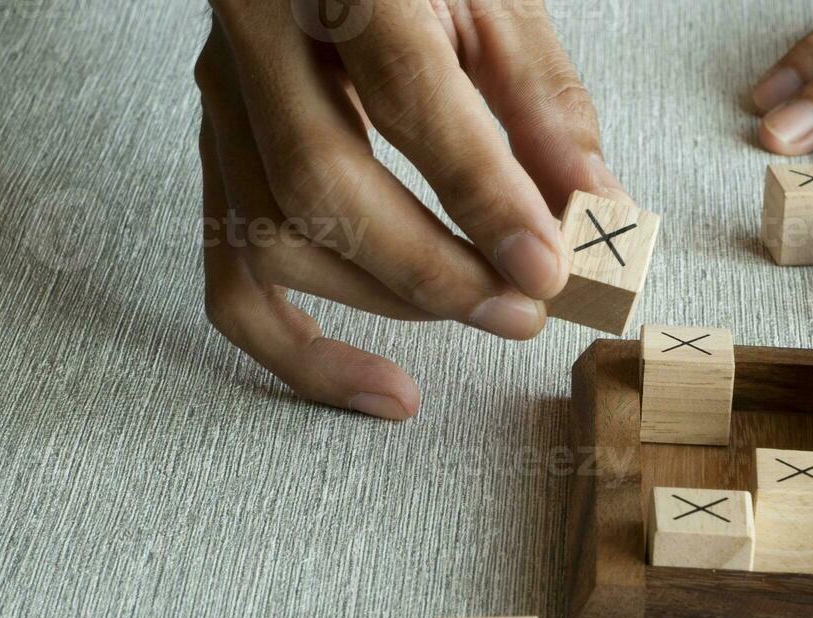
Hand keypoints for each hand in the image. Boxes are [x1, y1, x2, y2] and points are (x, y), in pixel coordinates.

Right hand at [196, 0, 629, 418]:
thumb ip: (544, 104)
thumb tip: (592, 213)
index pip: (403, 96)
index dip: (480, 197)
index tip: (547, 265)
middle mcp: (258, 32)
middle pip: (318, 184)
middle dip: (432, 270)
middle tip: (523, 308)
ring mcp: (224, 97)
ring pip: (270, 237)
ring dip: (387, 302)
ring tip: (484, 314)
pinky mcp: (219, 152)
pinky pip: (232, 278)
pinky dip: (301, 351)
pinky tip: (382, 387)